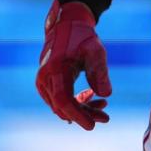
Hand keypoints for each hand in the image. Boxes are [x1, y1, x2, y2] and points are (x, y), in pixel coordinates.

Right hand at [35, 0, 111, 129]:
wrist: (68, 25)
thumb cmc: (83, 37)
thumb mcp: (96, 50)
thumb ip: (100, 72)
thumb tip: (106, 95)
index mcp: (55, 69)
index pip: (64, 100)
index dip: (78, 114)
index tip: (92, 125)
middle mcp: (45, 78)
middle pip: (63, 106)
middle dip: (84, 114)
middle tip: (106, 117)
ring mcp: (44, 81)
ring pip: (61, 104)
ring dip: (81, 109)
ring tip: (103, 106)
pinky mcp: (47, 83)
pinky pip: (60, 98)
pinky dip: (75, 101)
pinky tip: (92, 97)